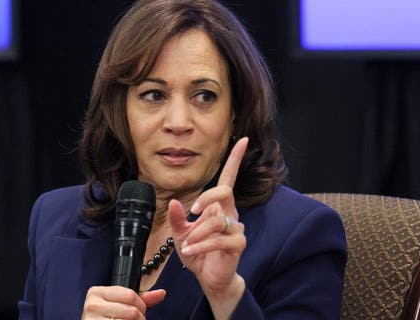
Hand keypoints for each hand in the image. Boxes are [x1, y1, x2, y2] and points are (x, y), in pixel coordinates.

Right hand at [81, 286, 165, 319]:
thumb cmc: (107, 317)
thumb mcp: (121, 303)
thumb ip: (141, 298)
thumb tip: (161, 293)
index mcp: (96, 292)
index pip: (130, 295)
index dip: (140, 305)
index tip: (138, 309)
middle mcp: (92, 305)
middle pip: (132, 311)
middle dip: (139, 317)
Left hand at [168, 137, 247, 316]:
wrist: (209, 278)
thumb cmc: (199, 253)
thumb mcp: (181, 234)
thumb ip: (178, 218)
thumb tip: (177, 202)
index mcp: (219, 206)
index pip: (229, 178)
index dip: (235, 159)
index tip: (243, 140)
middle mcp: (230, 213)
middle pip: (224, 192)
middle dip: (206, 198)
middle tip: (192, 211)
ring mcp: (236, 228)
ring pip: (217, 220)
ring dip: (197, 232)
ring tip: (186, 244)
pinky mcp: (237, 244)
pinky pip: (218, 239)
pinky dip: (200, 245)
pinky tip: (189, 250)